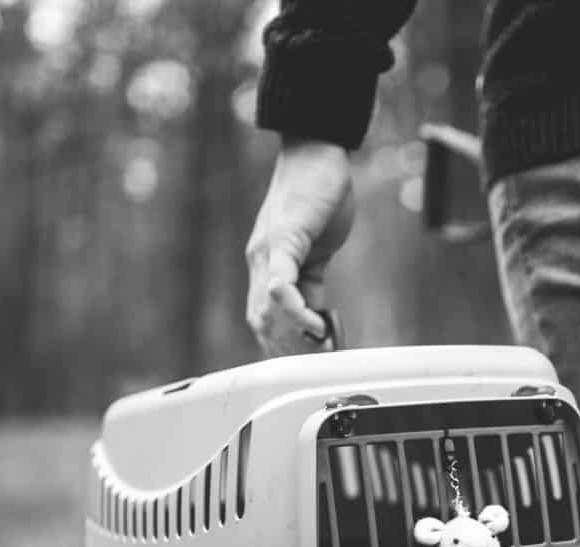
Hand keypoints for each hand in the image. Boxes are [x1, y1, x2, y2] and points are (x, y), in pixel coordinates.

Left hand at [245, 138, 355, 355]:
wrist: (314, 150)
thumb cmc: (318, 195)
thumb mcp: (315, 248)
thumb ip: (310, 280)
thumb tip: (316, 315)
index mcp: (266, 267)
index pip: (266, 319)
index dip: (283, 346)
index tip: (306, 363)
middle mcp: (260, 262)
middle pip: (262, 321)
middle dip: (287, 350)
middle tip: (315, 364)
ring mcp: (269, 251)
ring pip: (268, 308)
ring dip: (292, 335)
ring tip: (319, 347)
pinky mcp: (284, 237)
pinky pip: (282, 279)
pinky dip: (294, 306)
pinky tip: (312, 321)